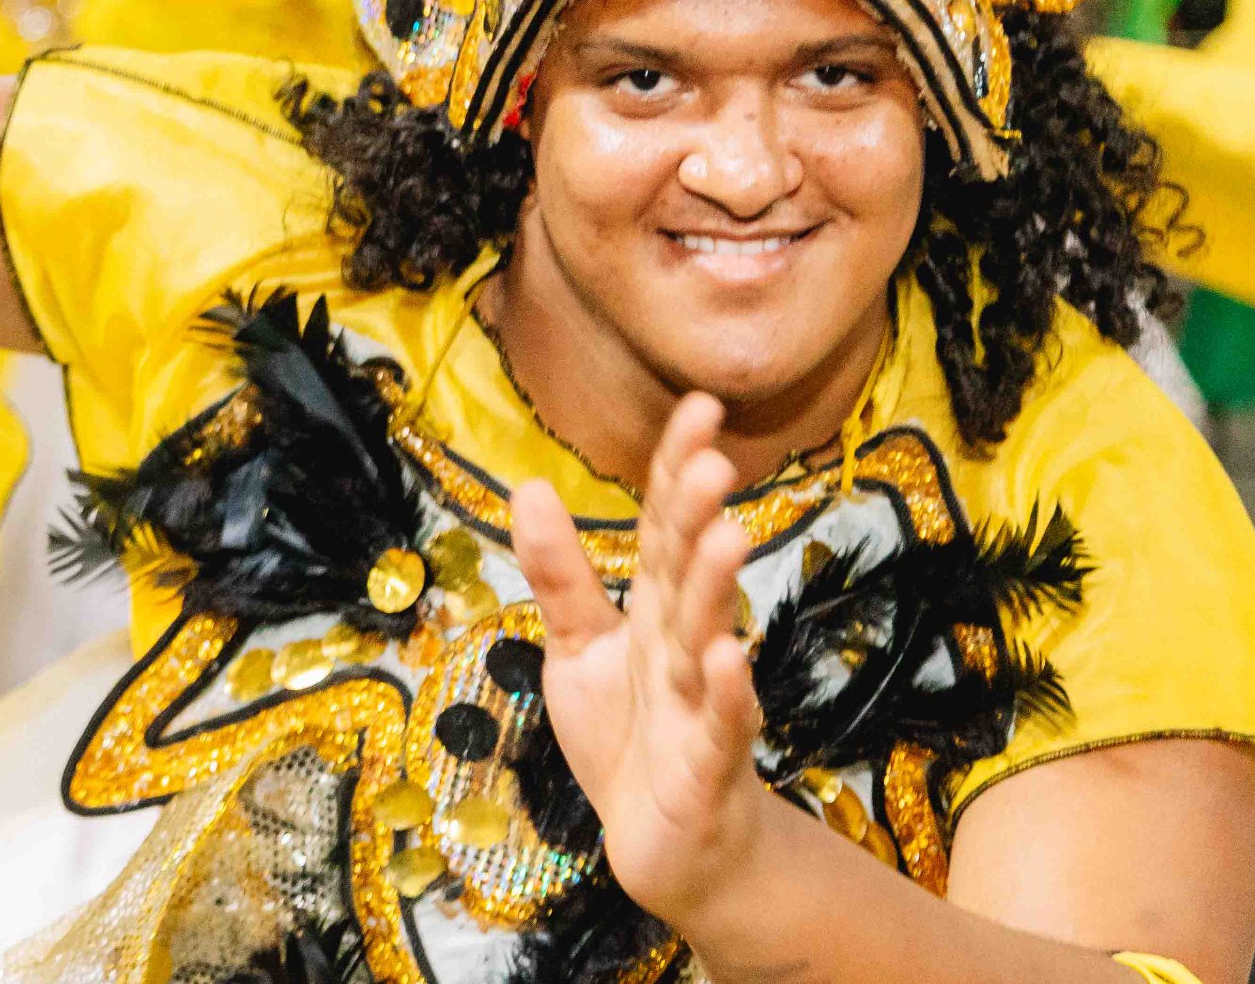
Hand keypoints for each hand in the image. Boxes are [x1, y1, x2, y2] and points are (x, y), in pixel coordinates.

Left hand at [512, 393, 769, 930]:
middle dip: (697, 518)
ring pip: (707, 638)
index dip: (676, 471)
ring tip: (727, 536)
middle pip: (686, 572)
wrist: (667, 847)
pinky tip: (727, 657)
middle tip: (713, 459)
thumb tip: (527, 487)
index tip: (700, 407)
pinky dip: (726, 695)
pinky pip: (720, 727)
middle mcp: (683, 644)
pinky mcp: (708, 766)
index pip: (663, 528)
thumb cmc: (629, 740)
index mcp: (652, 611)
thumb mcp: (577, 648)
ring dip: (716, 590)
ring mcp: (700, 703)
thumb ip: (556, 574)